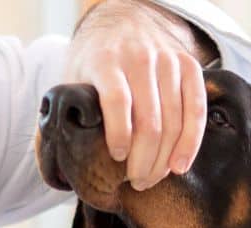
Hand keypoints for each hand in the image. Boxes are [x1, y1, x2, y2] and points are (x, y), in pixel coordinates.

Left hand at [67, 0, 210, 190]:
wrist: (124, 21)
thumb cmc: (94, 61)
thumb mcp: (71, 79)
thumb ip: (61, 116)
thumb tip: (54, 166)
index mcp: (105, 60)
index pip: (117, 101)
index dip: (118, 135)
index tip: (116, 159)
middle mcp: (139, 57)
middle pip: (149, 120)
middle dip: (144, 160)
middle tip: (136, 183)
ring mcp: (167, 60)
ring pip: (174, 120)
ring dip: (165, 158)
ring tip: (153, 178)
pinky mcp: (189, 66)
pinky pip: (196, 109)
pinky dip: (190, 142)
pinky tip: (179, 164)